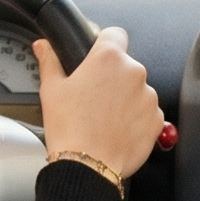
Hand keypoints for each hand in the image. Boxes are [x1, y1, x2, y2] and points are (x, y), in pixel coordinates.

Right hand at [35, 26, 163, 178]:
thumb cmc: (69, 128)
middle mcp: (134, 72)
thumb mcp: (52, 90)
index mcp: (108, 58)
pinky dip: (135, 117)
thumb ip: (50, 61)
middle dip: (112, 77)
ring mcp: (148, 96)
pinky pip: (147, 111)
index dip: (105, 43)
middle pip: (125, 65)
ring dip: (125, 97)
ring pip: (137, 89)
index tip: (97, 55)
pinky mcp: (156, 118)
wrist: (87, 166)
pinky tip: (116, 128)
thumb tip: (44, 45)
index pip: (115, 34)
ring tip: (104, 117)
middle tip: (93, 96)